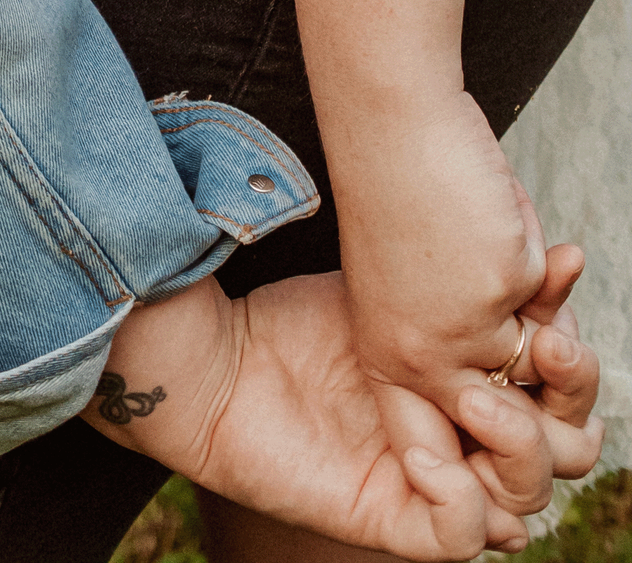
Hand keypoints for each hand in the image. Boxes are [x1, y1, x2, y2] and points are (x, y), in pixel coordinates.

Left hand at [84, 268, 601, 552]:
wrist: (218, 360)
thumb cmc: (296, 319)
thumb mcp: (397, 290)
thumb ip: (471, 282)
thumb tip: (564, 256)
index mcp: (473, 386)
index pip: (561, 395)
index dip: (571, 360)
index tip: (554, 299)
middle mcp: (463, 441)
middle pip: (566, 451)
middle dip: (569, 403)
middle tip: (546, 347)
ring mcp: (434, 484)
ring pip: (526, 501)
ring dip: (519, 448)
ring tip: (475, 396)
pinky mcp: (394, 521)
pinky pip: (461, 536)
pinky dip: (461, 501)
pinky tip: (425, 454)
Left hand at [329, 93, 567, 422]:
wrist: (396, 121)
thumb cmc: (411, 188)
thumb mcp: (437, 282)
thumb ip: (490, 333)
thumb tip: (554, 364)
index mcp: (392, 363)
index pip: (439, 456)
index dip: (491, 455)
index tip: (513, 407)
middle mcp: (419, 367)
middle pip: (513, 447)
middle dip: (551, 396)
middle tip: (551, 341)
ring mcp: (454, 341)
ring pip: (546, 382)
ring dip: (558, 338)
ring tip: (532, 289)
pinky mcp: (489, 303)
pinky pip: (548, 308)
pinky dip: (543, 267)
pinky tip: (503, 223)